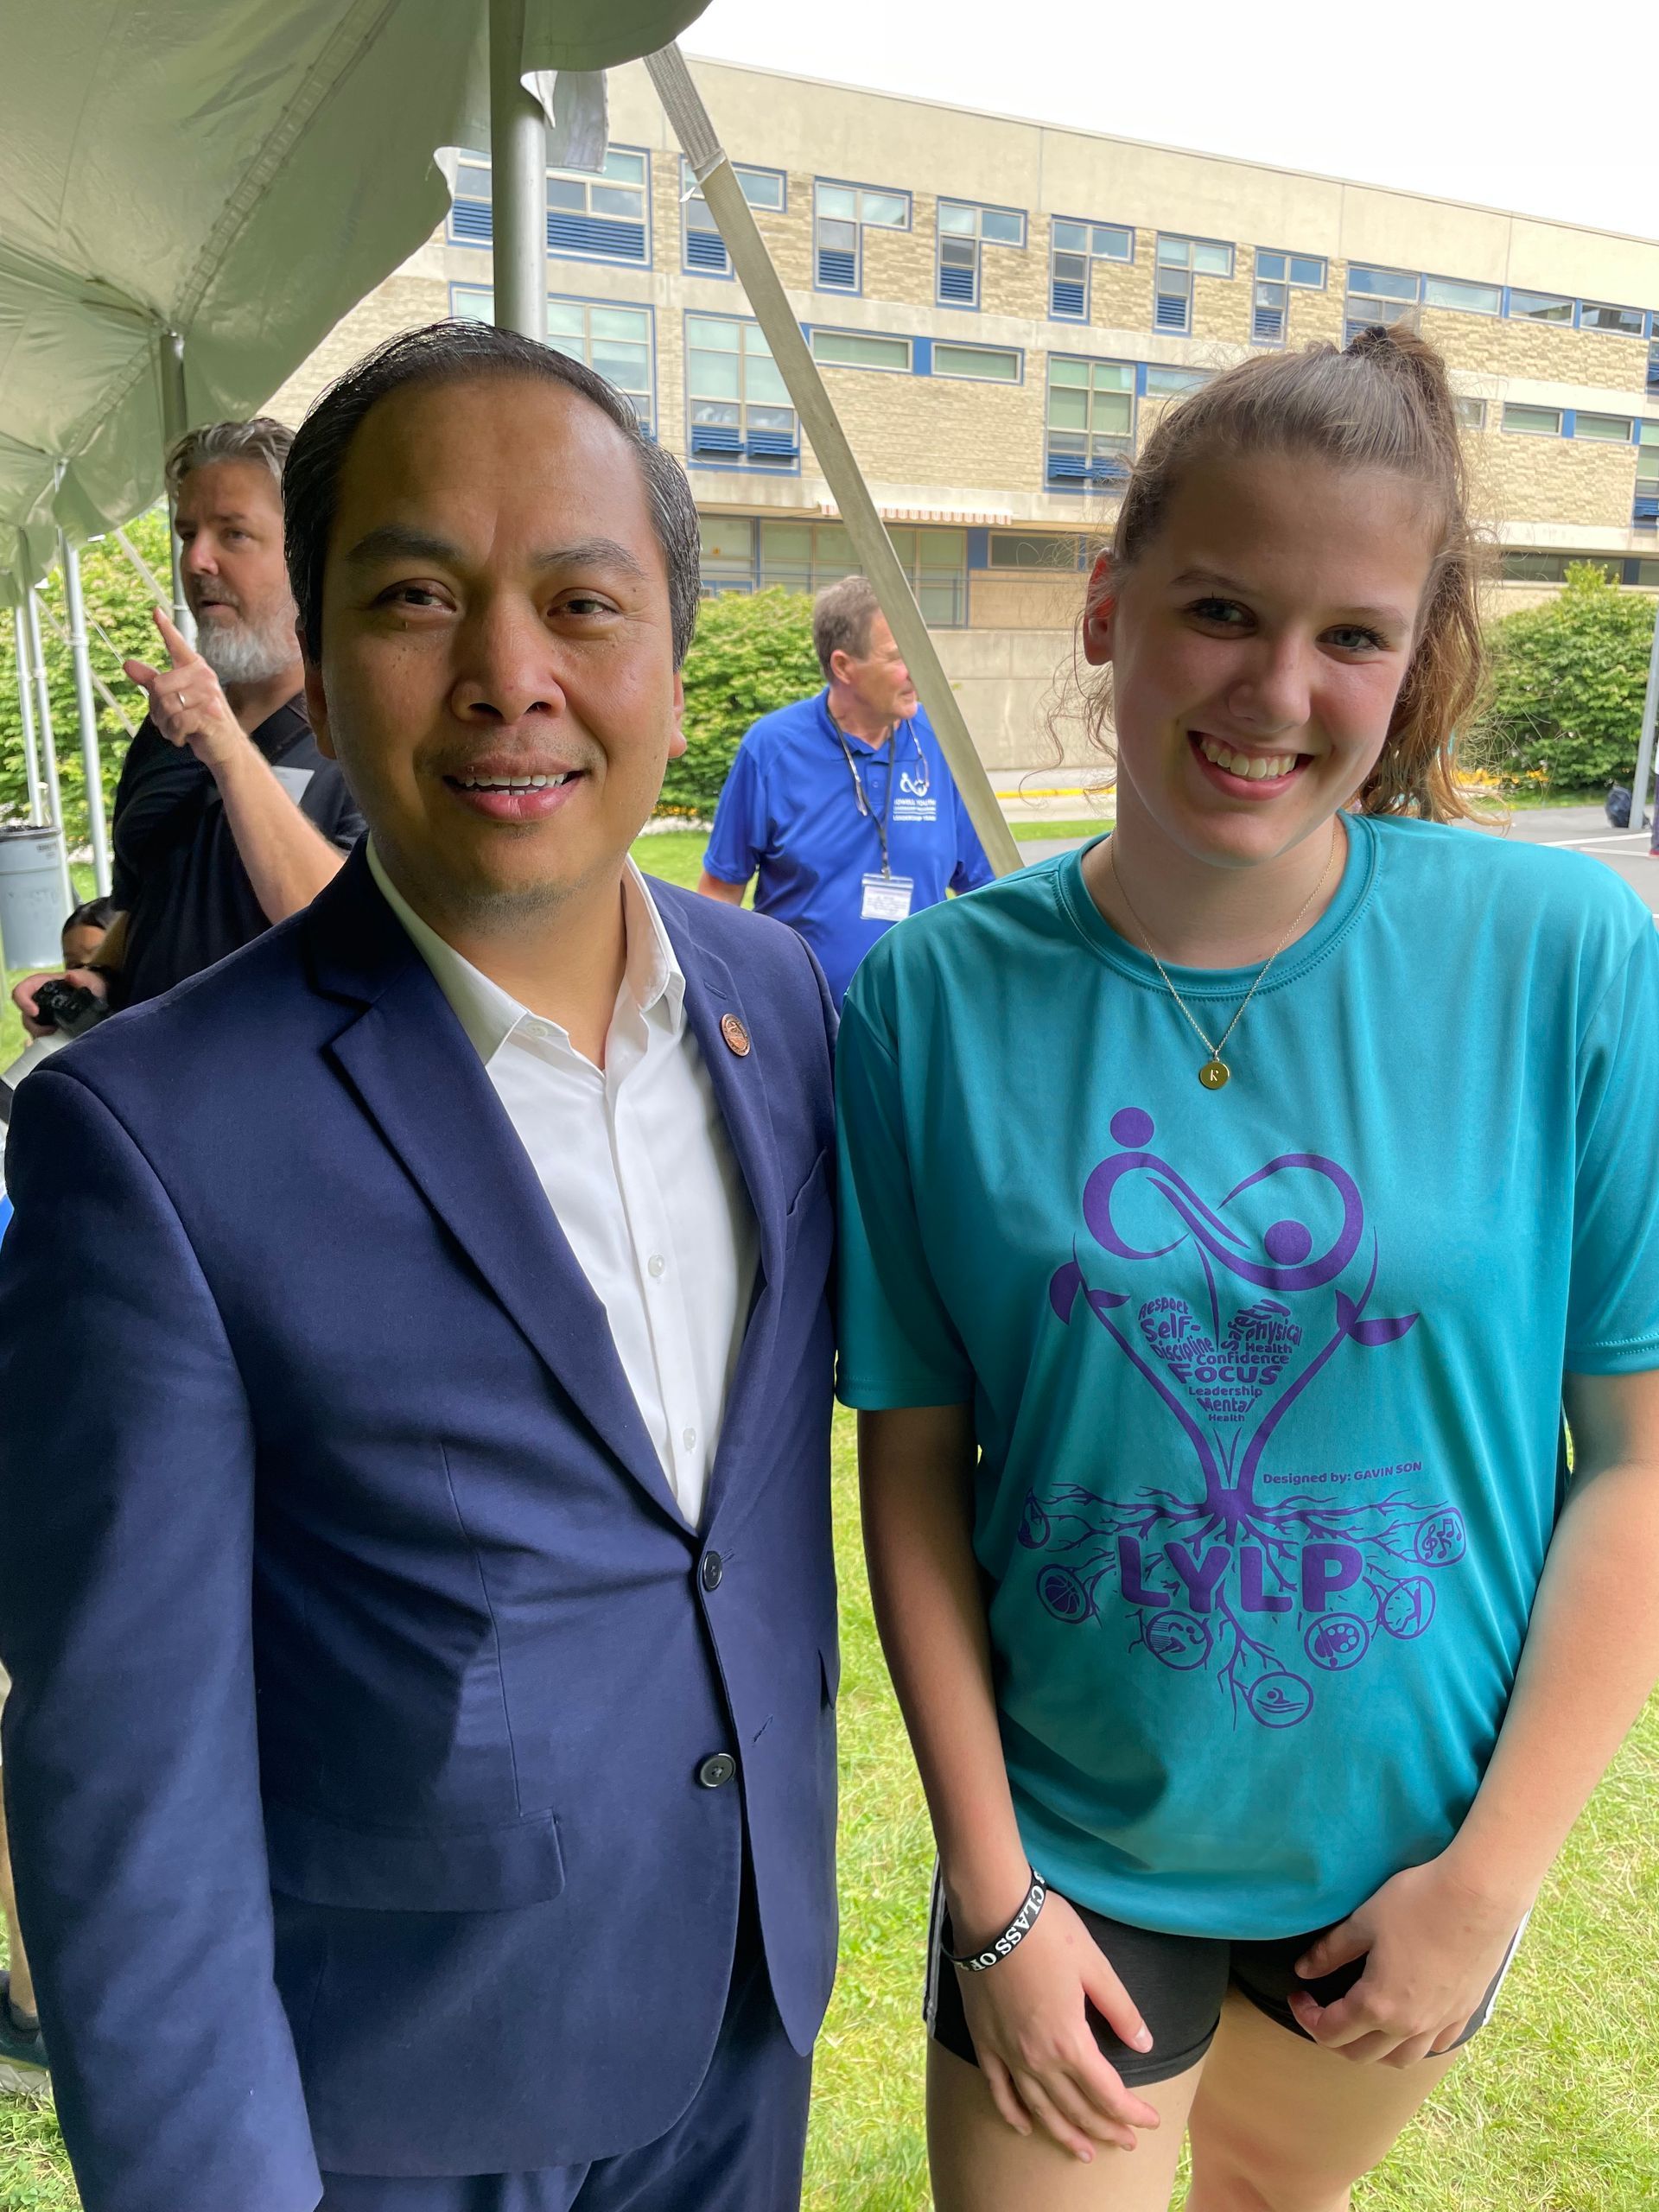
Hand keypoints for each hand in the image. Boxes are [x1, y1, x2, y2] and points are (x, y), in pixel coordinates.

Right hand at [11, 967, 107, 1040]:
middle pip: (26, 1016)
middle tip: (51, 1031)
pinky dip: (49, 1040)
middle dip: (35, 1026)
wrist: (99, 995)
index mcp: (41, 985)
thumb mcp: (88, 979)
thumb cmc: (88, 983)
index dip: (23, 1002)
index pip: (21, 991)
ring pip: (33, 1029)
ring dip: (42, 1035)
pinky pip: (43, 1037)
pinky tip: (61, 1041)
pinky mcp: (51, 1027)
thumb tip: (70, 976)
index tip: (35, 1012)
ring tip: (59, 1035)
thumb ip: (81, 977)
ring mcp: (44, 1016)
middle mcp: (38, 1001)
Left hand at [124, 609, 244, 771]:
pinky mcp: (210, 714)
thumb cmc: (201, 721)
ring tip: (179, 730)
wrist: (227, 748)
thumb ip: (151, 682)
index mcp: (195, 670)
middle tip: (171, 722)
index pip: (178, 646)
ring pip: (166, 706)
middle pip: (158, 687)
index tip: (155, 612)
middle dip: (158, 711)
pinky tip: (185, 738)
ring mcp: (209, 695)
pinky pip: (177, 722)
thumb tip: (127, 664)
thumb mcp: (175, 700)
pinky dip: (175, 735)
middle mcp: (204, 677)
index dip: (166, 629)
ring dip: (166, 726)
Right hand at [953, 1888, 1160, 2161]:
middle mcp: (1038, 2058)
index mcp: (1070, 2041)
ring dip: (1066, 2133)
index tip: (1151, 2121)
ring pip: (1040, 2109)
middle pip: (1077, 2109)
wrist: (993, 1912)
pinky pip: (999, 2090)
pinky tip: (1026, 2126)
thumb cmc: (1048, 1933)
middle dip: (1106, 2128)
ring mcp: (1007, 2053)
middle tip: (1127, 2141)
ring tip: (1085, 2150)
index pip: (1108, 2094)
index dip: (1132, 2113)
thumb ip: (1121, 2010)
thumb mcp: (1095, 1966)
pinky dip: (1014, 2114)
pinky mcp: (984, 2042)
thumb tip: (1145, 2044)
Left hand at [1288, 1853, 1523, 2067]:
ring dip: (1374, 2049)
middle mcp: (1409, 2026)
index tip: (1299, 1995)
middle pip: (1362, 2055)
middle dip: (1334, 2037)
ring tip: (1362, 2022)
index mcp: (1378, 2005)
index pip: (1330, 2032)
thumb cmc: (1416, 1903)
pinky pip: (1434, 2045)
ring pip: (1400, 2059)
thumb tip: (1304, 1970)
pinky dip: (1413, 2042)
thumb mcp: (1362, 1922)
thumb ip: (1330, 1951)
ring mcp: (1440, 2023)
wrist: (1479, 1896)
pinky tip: (1407, 2021)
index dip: (1306, 2017)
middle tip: (1323, 2010)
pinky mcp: (1464, 2013)